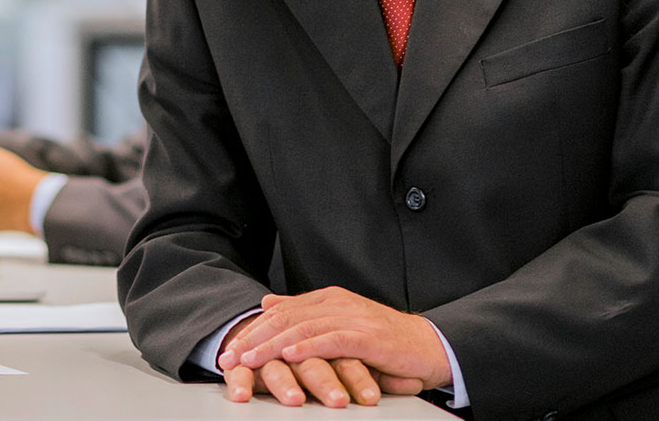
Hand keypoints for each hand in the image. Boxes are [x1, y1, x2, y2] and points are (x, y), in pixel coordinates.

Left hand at [217, 288, 447, 395]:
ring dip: (273, 345)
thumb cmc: (383, 342)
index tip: (230, 347)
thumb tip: (268, 302)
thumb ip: (305, 313)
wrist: (429, 347)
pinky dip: (309, 347)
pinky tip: (290, 355)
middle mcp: (337, 303)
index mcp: (327, 299)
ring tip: (250, 358)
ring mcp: (353, 318)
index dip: (253, 329)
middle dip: (254, 338)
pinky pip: (333, 340)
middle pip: (286, 318)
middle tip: (230, 357)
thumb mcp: (339, 324)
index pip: (281, 312)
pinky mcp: (369, 337)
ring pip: (304, 328)